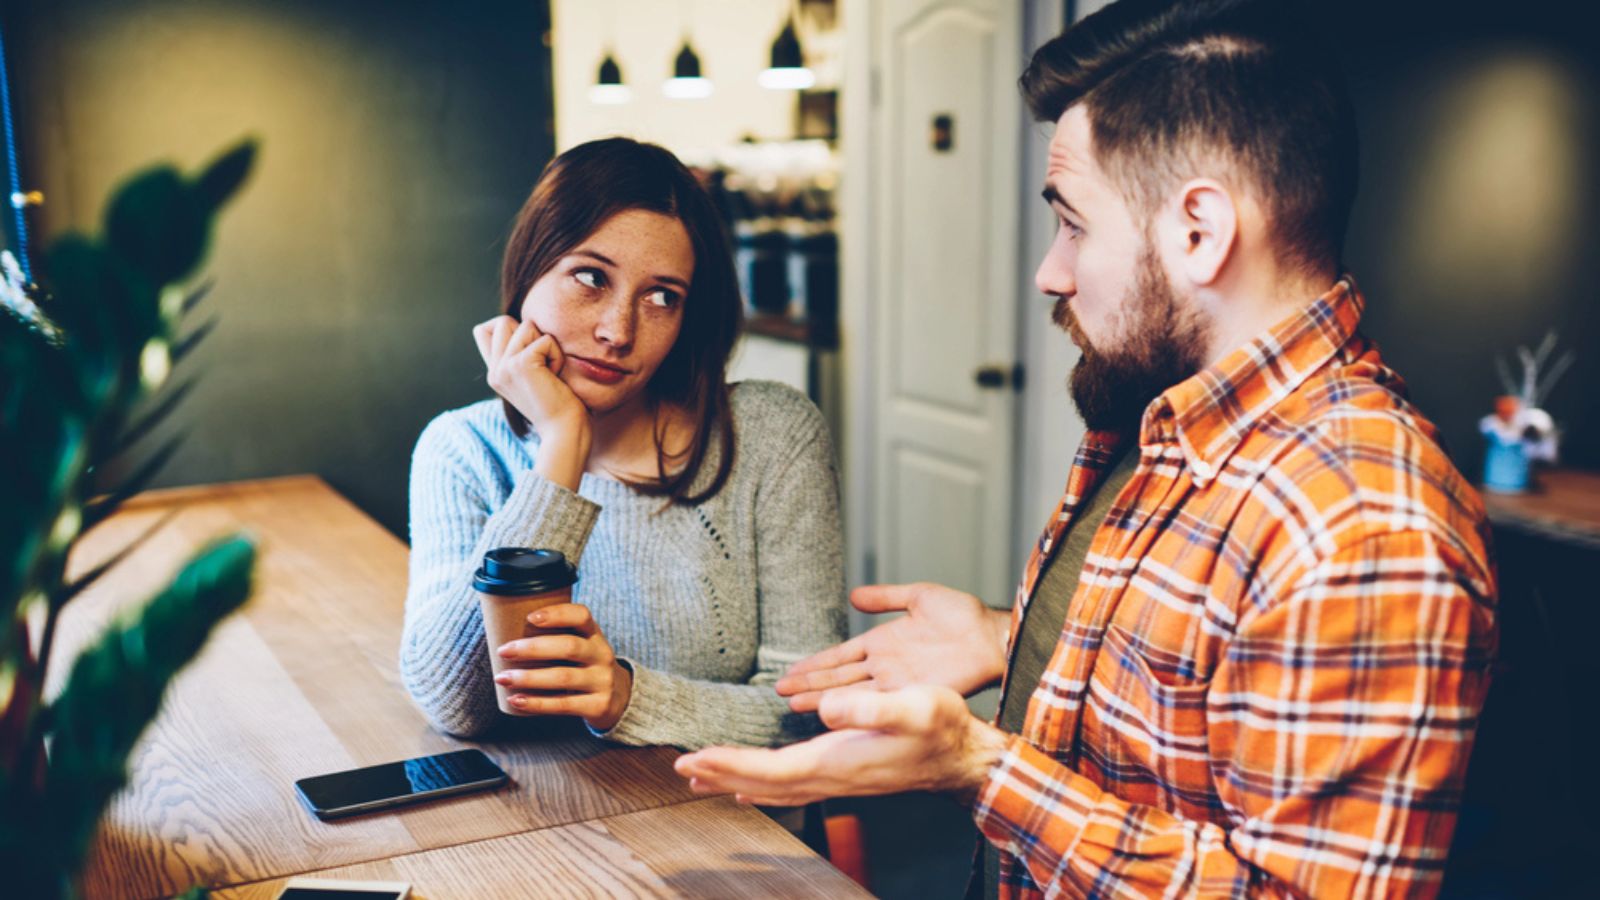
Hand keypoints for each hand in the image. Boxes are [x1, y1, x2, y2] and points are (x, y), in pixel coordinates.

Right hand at [473, 316, 590, 487]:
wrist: (564, 432)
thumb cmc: (560, 406)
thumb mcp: (534, 379)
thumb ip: (521, 355)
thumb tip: (527, 326)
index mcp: (495, 374)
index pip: (483, 331)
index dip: (508, 329)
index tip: (531, 352)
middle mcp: (495, 370)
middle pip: (502, 321)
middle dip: (531, 334)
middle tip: (543, 364)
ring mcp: (504, 367)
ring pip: (526, 325)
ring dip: (547, 345)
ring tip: (550, 371)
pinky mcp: (520, 365)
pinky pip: (545, 340)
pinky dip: (557, 355)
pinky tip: (556, 377)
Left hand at [494, 603, 631, 731]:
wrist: (619, 699)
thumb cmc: (584, 667)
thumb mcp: (581, 647)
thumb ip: (555, 638)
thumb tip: (502, 630)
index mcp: (594, 635)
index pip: (581, 616)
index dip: (557, 614)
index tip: (530, 617)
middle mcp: (601, 655)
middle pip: (569, 647)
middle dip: (533, 648)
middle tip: (503, 650)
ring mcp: (602, 681)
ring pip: (563, 677)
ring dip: (529, 678)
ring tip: (503, 678)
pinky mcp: (598, 705)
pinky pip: (564, 704)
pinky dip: (537, 703)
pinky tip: (517, 700)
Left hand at [674, 685, 1008, 806]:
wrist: (966, 757)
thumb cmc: (943, 727)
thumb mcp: (913, 705)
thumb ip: (869, 707)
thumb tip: (826, 708)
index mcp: (838, 761)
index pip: (770, 770)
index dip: (729, 764)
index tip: (693, 758)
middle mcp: (832, 777)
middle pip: (764, 784)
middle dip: (721, 774)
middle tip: (680, 768)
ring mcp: (839, 781)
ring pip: (776, 789)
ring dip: (737, 781)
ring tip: (704, 777)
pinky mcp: (846, 776)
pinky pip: (793, 787)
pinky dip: (765, 786)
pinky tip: (754, 785)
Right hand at [775, 583, 1009, 711]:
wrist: (990, 637)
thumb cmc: (962, 616)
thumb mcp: (919, 597)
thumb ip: (886, 597)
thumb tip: (855, 595)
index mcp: (882, 643)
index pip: (840, 656)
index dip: (815, 664)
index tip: (790, 671)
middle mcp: (884, 666)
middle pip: (838, 677)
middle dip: (808, 684)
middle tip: (779, 691)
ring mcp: (895, 682)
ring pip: (850, 691)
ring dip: (822, 697)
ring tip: (793, 703)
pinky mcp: (910, 693)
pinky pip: (874, 701)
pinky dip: (851, 707)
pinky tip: (831, 712)